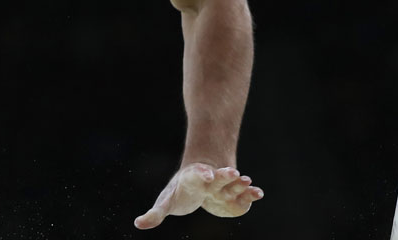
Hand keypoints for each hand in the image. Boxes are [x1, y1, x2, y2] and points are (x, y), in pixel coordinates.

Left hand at [134, 163, 262, 229]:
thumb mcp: (166, 202)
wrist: (198, 180)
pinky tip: (258, 193)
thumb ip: (155, 213)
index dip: (202, 174)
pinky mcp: (234, 194)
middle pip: (217, 175)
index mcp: (192, 179)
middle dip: (224, 174)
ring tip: (247, 181)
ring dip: (240, 182)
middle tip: (233, 172)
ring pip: (232, 182)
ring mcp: (223, 185)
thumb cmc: (180, 192)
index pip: (196, 175)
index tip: (206, 175)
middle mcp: (210, 179)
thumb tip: (138, 224)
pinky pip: (244, 192)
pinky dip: (251, 192)